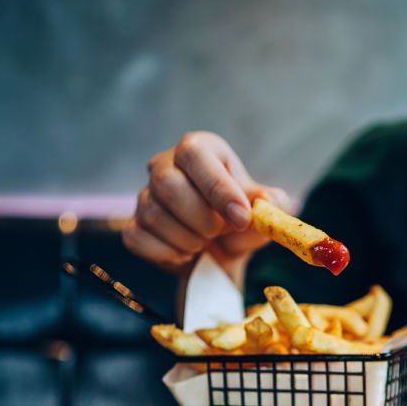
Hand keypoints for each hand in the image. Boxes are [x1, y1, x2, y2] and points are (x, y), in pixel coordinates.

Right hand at [123, 131, 293, 279]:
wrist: (222, 255)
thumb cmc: (242, 222)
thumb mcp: (265, 212)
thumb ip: (272, 204)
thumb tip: (267, 201)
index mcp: (201, 150)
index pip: (195, 154)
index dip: (217, 188)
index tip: (241, 219)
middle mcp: (166, 165)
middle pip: (167, 184)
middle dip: (201, 218)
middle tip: (220, 232)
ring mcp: (146, 195)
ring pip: (153, 215)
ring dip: (188, 240)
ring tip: (205, 243)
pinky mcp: (133, 225)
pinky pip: (138, 238)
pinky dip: (168, 254)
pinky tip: (185, 254)